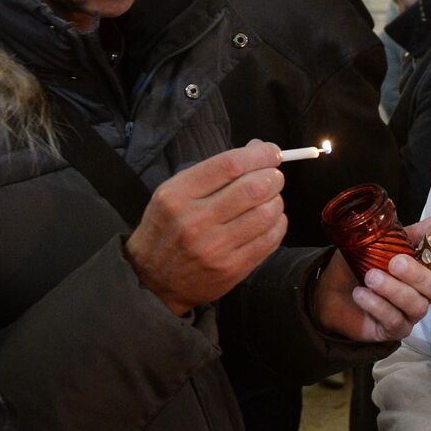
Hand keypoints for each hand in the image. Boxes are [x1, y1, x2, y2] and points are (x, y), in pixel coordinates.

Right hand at [125, 140, 284, 314]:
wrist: (153, 281)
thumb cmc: (168, 229)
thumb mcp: (175, 193)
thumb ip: (215, 171)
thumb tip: (259, 148)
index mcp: (177, 195)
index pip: (230, 164)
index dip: (260, 154)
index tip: (272, 152)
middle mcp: (195, 220)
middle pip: (254, 188)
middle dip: (273, 177)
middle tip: (274, 176)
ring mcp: (215, 247)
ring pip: (267, 213)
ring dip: (276, 201)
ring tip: (269, 200)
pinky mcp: (232, 268)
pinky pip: (271, 239)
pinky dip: (277, 224)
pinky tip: (269, 221)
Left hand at [311, 212, 430, 341]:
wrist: (330, 287)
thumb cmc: (362, 263)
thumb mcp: (386, 241)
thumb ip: (416, 233)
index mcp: (429, 272)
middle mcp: (425, 295)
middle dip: (419, 276)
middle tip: (394, 262)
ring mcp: (410, 314)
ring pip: (417, 306)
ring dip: (393, 290)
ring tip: (369, 277)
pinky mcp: (392, 331)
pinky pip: (395, 321)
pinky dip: (377, 305)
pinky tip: (361, 294)